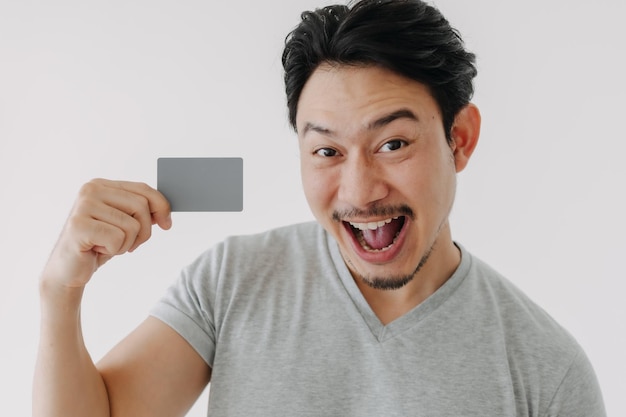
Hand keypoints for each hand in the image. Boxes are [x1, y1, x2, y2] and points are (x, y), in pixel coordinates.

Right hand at [41, 179, 171, 289]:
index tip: (166, 224)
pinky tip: (97, 250)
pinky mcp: (79, 225)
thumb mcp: (123, 224)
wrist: (68, 270)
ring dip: (126, 243)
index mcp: (102, 185)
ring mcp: (83, 206)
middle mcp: (91, 190)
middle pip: (141, 206)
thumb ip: (140, 211)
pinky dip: (115, 250)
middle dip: (143, 231)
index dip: (161, 206)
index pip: (143, 189)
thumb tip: (164, 209)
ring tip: (108, 246)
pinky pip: (118, 238)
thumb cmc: (98, 244)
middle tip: (129, 244)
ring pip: (131, 225)